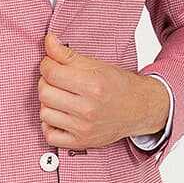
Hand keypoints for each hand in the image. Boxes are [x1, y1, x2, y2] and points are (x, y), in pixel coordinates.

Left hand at [37, 31, 168, 147]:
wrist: (139, 109)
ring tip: (60, 98)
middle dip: (46, 82)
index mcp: (93, 85)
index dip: (46, 64)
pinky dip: (49, 125)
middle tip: (56, 80)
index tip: (51, 64)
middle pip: (45, 93)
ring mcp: (84, 128)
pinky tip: (59, 116)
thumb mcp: (96, 65)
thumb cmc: (119, 85)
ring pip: (44, 113)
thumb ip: (68, 54)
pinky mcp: (81, 142)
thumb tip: (48, 40)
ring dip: (48, 103)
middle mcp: (89, 109)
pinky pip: (50, 136)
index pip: (52, 73)